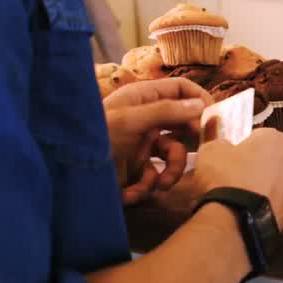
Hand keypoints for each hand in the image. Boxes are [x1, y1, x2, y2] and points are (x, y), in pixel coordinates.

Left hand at [103, 78, 214, 204]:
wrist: (67, 176)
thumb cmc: (96, 137)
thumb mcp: (132, 120)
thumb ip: (168, 110)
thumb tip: (201, 104)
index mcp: (144, 98)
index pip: (181, 89)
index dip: (199, 99)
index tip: (215, 118)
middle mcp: (146, 119)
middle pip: (183, 124)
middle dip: (188, 143)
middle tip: (201, 153)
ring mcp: (142, 145)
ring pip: (173, 155)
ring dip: (170, 173)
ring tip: (160, 185)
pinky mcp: (137, 170)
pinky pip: (156, 176)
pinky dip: (146, 187)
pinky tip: (130, 193)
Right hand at [192, 129, 282, 228]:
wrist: (237, 222)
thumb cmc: (226, 177)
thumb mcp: (211, 151)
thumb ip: (220, 144)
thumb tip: (223, 147)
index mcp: (277, 140)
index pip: (260, 136)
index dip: (243, 145)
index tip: (229, 156)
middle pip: (272, 160)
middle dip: (256, 167)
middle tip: (233, 176)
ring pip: (274, 184)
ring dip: (261, 188)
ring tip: (237, 198)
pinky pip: (272, 205)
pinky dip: (261, 207)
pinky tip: (244, 213)